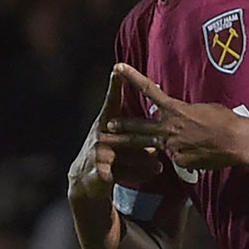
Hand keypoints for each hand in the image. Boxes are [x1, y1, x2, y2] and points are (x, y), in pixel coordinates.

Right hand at [68, 68, 164, 200]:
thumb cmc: (108, 151)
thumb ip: (133, 125)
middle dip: (147, 138)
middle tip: (162, 141)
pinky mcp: (101, 171)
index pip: (112, 101)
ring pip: (132, 155)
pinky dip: (143, 173)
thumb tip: (156, 120)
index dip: (115, 85)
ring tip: (160, 162)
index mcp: (105, 121)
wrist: (86, 179)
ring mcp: (99, 153)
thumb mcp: (115, 134)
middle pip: (129, 134)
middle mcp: (101, 134)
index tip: (118, 69)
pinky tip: (155, 171)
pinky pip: (128, 173)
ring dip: (148, 160)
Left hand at [109, 63, 242, 170]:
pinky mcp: (179, 161)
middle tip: (108, 128)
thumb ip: (186, 113)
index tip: (118, 68)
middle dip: (123, 127)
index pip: (149, 90)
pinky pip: (177, 159)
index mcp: (175, 109)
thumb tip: (183, 118)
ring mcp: (172, 146)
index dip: (131, 77)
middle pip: (139, 127)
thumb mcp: (202, 109)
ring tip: (128, 152)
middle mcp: (169, 128)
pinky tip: (197, 155)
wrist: (236, 141)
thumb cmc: (224, 120)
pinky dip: (183, 156)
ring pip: (154, 146)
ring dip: (141, 148)